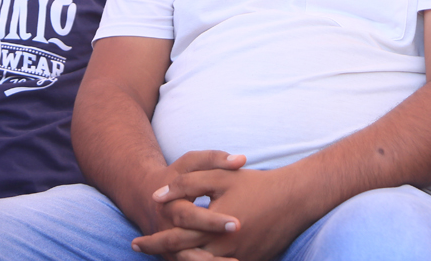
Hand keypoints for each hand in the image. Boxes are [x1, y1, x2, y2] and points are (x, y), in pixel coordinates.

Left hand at [133, 167, 316, 260]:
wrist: (294, 198)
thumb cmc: (255, 184)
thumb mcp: (218, 177)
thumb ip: (186, 185)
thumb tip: (157, 196)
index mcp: (211, 229)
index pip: (173, 241)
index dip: (152, 242)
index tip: (136, 242)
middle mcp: (222, 250)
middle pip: (184, 258)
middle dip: (161, 255)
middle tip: (142, 250)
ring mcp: (238, 259)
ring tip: (167, 256)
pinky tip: (196, 256)